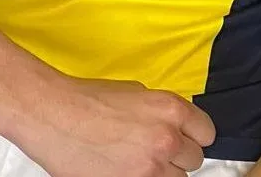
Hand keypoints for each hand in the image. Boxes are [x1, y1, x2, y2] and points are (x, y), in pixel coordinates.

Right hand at [6, 74, 216, 176]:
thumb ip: (161, 112)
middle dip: (177, 155)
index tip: (185, 138)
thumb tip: (174, 126)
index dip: (194, 135)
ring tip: (138, 160)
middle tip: (157, 149)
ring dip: (162, 172)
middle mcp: (166, 140)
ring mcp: (149, 169)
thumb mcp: (136, 92)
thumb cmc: (88, 99)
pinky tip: (126, 169)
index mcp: (170, 110)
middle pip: (194, 160)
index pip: (207, 133)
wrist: (54, 115)